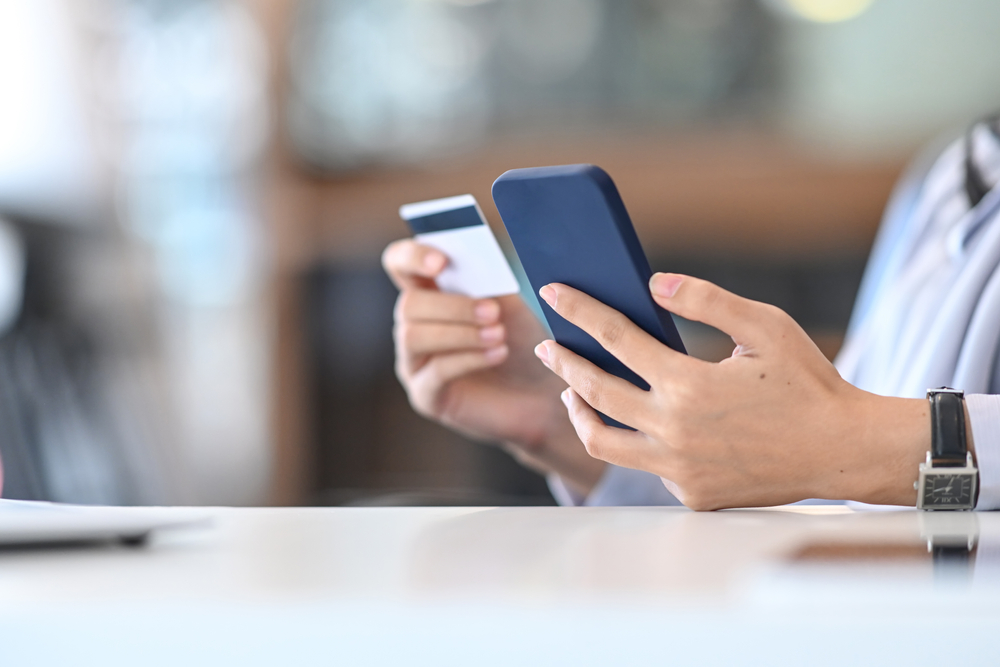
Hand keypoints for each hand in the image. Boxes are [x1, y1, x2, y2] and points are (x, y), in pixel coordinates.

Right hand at [381, 239, 605, 492]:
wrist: (543, 391)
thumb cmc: (524, 340)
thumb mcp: (509, 301)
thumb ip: (487, 277)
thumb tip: (478, 253)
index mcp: (429, 293)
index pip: (398, 263)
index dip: (413, 256)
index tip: (443, 262)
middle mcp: (412, 326)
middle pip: (408, 304)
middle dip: (452, 305)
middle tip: (493, 311)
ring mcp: (414, 363)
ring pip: (414, 337)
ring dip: (461, 332)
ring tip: (499, 334)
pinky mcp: (426, 397)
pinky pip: (435, 372)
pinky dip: (468, 358)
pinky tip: (499, 354)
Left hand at [533, 274, 931, 509]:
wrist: (842, 450)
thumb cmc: (808, 383)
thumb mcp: (765, 326)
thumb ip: (707, 301)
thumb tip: (653, 285)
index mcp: (688, 384)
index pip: (614, 338)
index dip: (579, 310)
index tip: (552, 293)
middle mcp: (673, 430)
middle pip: (593, 391)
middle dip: (563, 362)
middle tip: (547, 345)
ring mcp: (679, 469)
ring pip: (603, 443)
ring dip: (580, 413)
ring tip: (572, 391)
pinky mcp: (691, 494)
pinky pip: (646, 466)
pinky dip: (636, 441)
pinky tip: (641, 422)